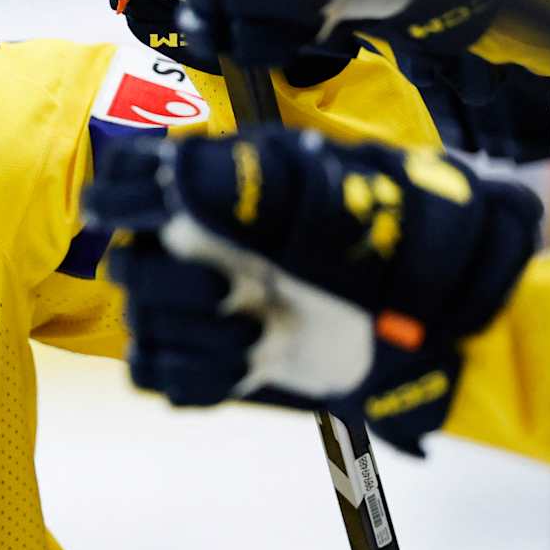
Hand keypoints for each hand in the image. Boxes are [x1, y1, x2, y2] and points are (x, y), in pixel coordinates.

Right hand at [84, 129, 542, 451]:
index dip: (119, 194)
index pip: (126, 176)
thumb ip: (254, 181)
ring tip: (258, 336)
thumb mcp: (334, 192)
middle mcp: (189, 247)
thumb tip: (177, 174)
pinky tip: (247, 366)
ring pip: (141, 323)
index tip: (149, 213)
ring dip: (197, 336)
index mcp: (211, 189)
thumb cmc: (385, 241)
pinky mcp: (201, 364)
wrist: (430, 316)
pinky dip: (198, 375)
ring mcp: (192, 308)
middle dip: (169, 285)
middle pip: (125, 264)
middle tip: (230, 292)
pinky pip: (157, 374)